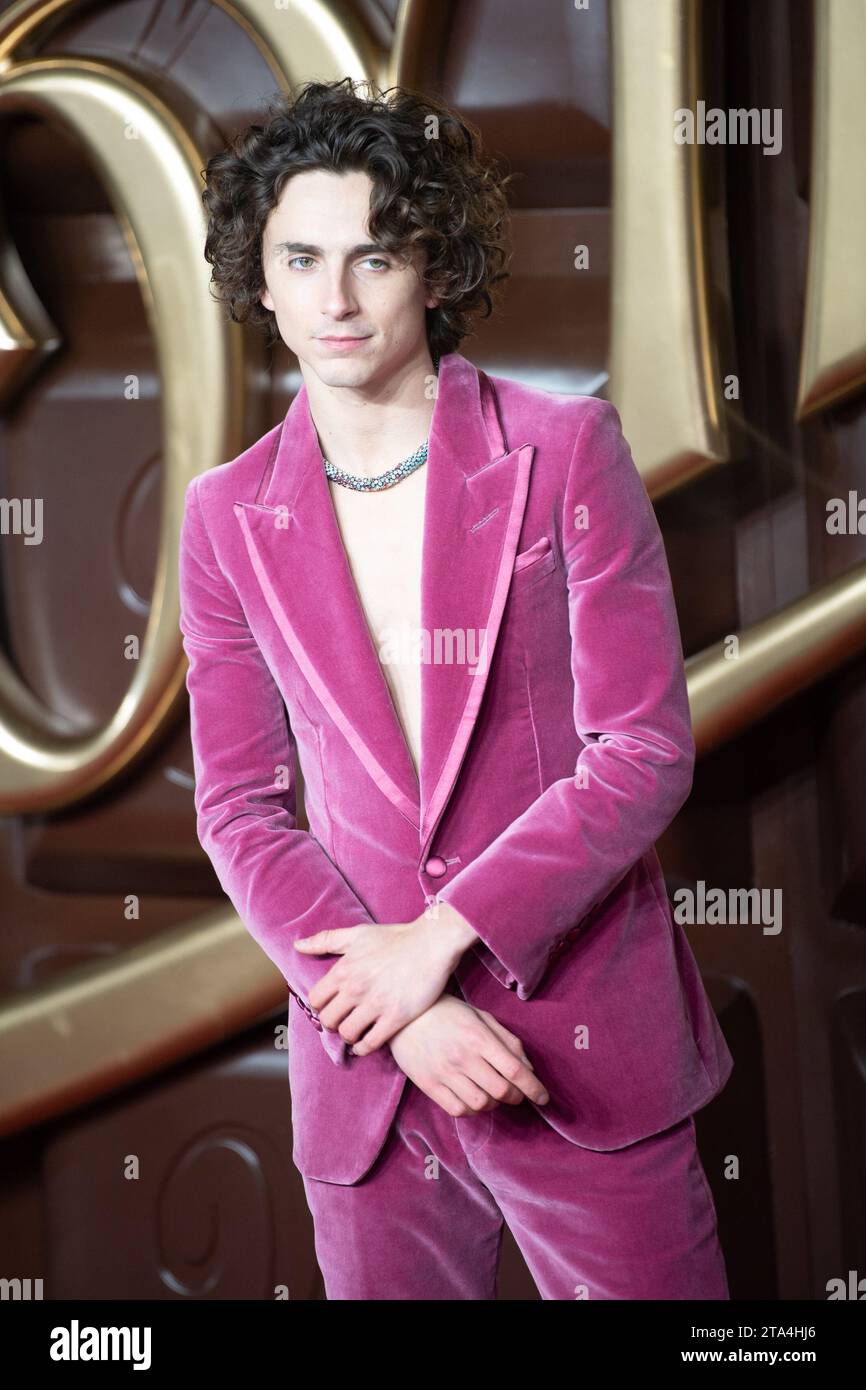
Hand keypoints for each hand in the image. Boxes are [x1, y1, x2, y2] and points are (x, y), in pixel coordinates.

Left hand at [294, 916, 471, 1053]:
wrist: (432, 943)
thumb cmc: (396, 938)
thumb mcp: (358, 934)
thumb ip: (326, 940)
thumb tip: (298, 946)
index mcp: (344, 969)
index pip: (316, 1000)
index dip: (321, 1006)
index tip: (331, 1006)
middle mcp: (356, 988)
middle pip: (328, 1020)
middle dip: (333, 1022)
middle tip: (342, 1021)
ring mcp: (375, 1004)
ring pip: (347, 1033)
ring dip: (348, 1035)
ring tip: (355, 1031)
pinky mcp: (395, 1017)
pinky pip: (370, 1043)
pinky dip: (363, 1048)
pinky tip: (365, 1044)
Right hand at [387, 994, 549, 1116]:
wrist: (404, 1016)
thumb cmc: (448, 1013)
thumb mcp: (481, 1017)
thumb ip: (507, 1040)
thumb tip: (529, 1068)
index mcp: (478, 1037)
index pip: (514, 1070)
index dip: (534, 1088)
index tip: (544, 1098)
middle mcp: (463, 1056)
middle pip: (501, 1091)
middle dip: (517, 1096)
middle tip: (517, 1093)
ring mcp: (444, 1072)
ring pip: (481, 1104)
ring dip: (494, 1104)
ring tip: (492, 1093)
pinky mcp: (428, 1085)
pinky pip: (458, 1110)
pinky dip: (472, 1110)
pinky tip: (473, 1098)